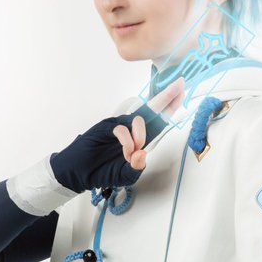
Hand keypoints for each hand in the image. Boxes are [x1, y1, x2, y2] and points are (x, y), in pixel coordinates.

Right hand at [50, 77, 185, 192]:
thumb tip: (142, 154)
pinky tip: (126, 151)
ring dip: (141, 135)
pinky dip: (127, 141)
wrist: (80, 172)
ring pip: (139, 120)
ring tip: (134, 152)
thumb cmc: (103, 171)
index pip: (159, 121)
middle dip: (166, 98)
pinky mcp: (107, 127)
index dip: (170, 108)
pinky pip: (123, 129)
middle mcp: (131, 130)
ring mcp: (119, 126)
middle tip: (179, 84)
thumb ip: (136, 168)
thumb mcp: (126, 176)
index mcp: (139, 140)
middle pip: (152, 111)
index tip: (182, 94)